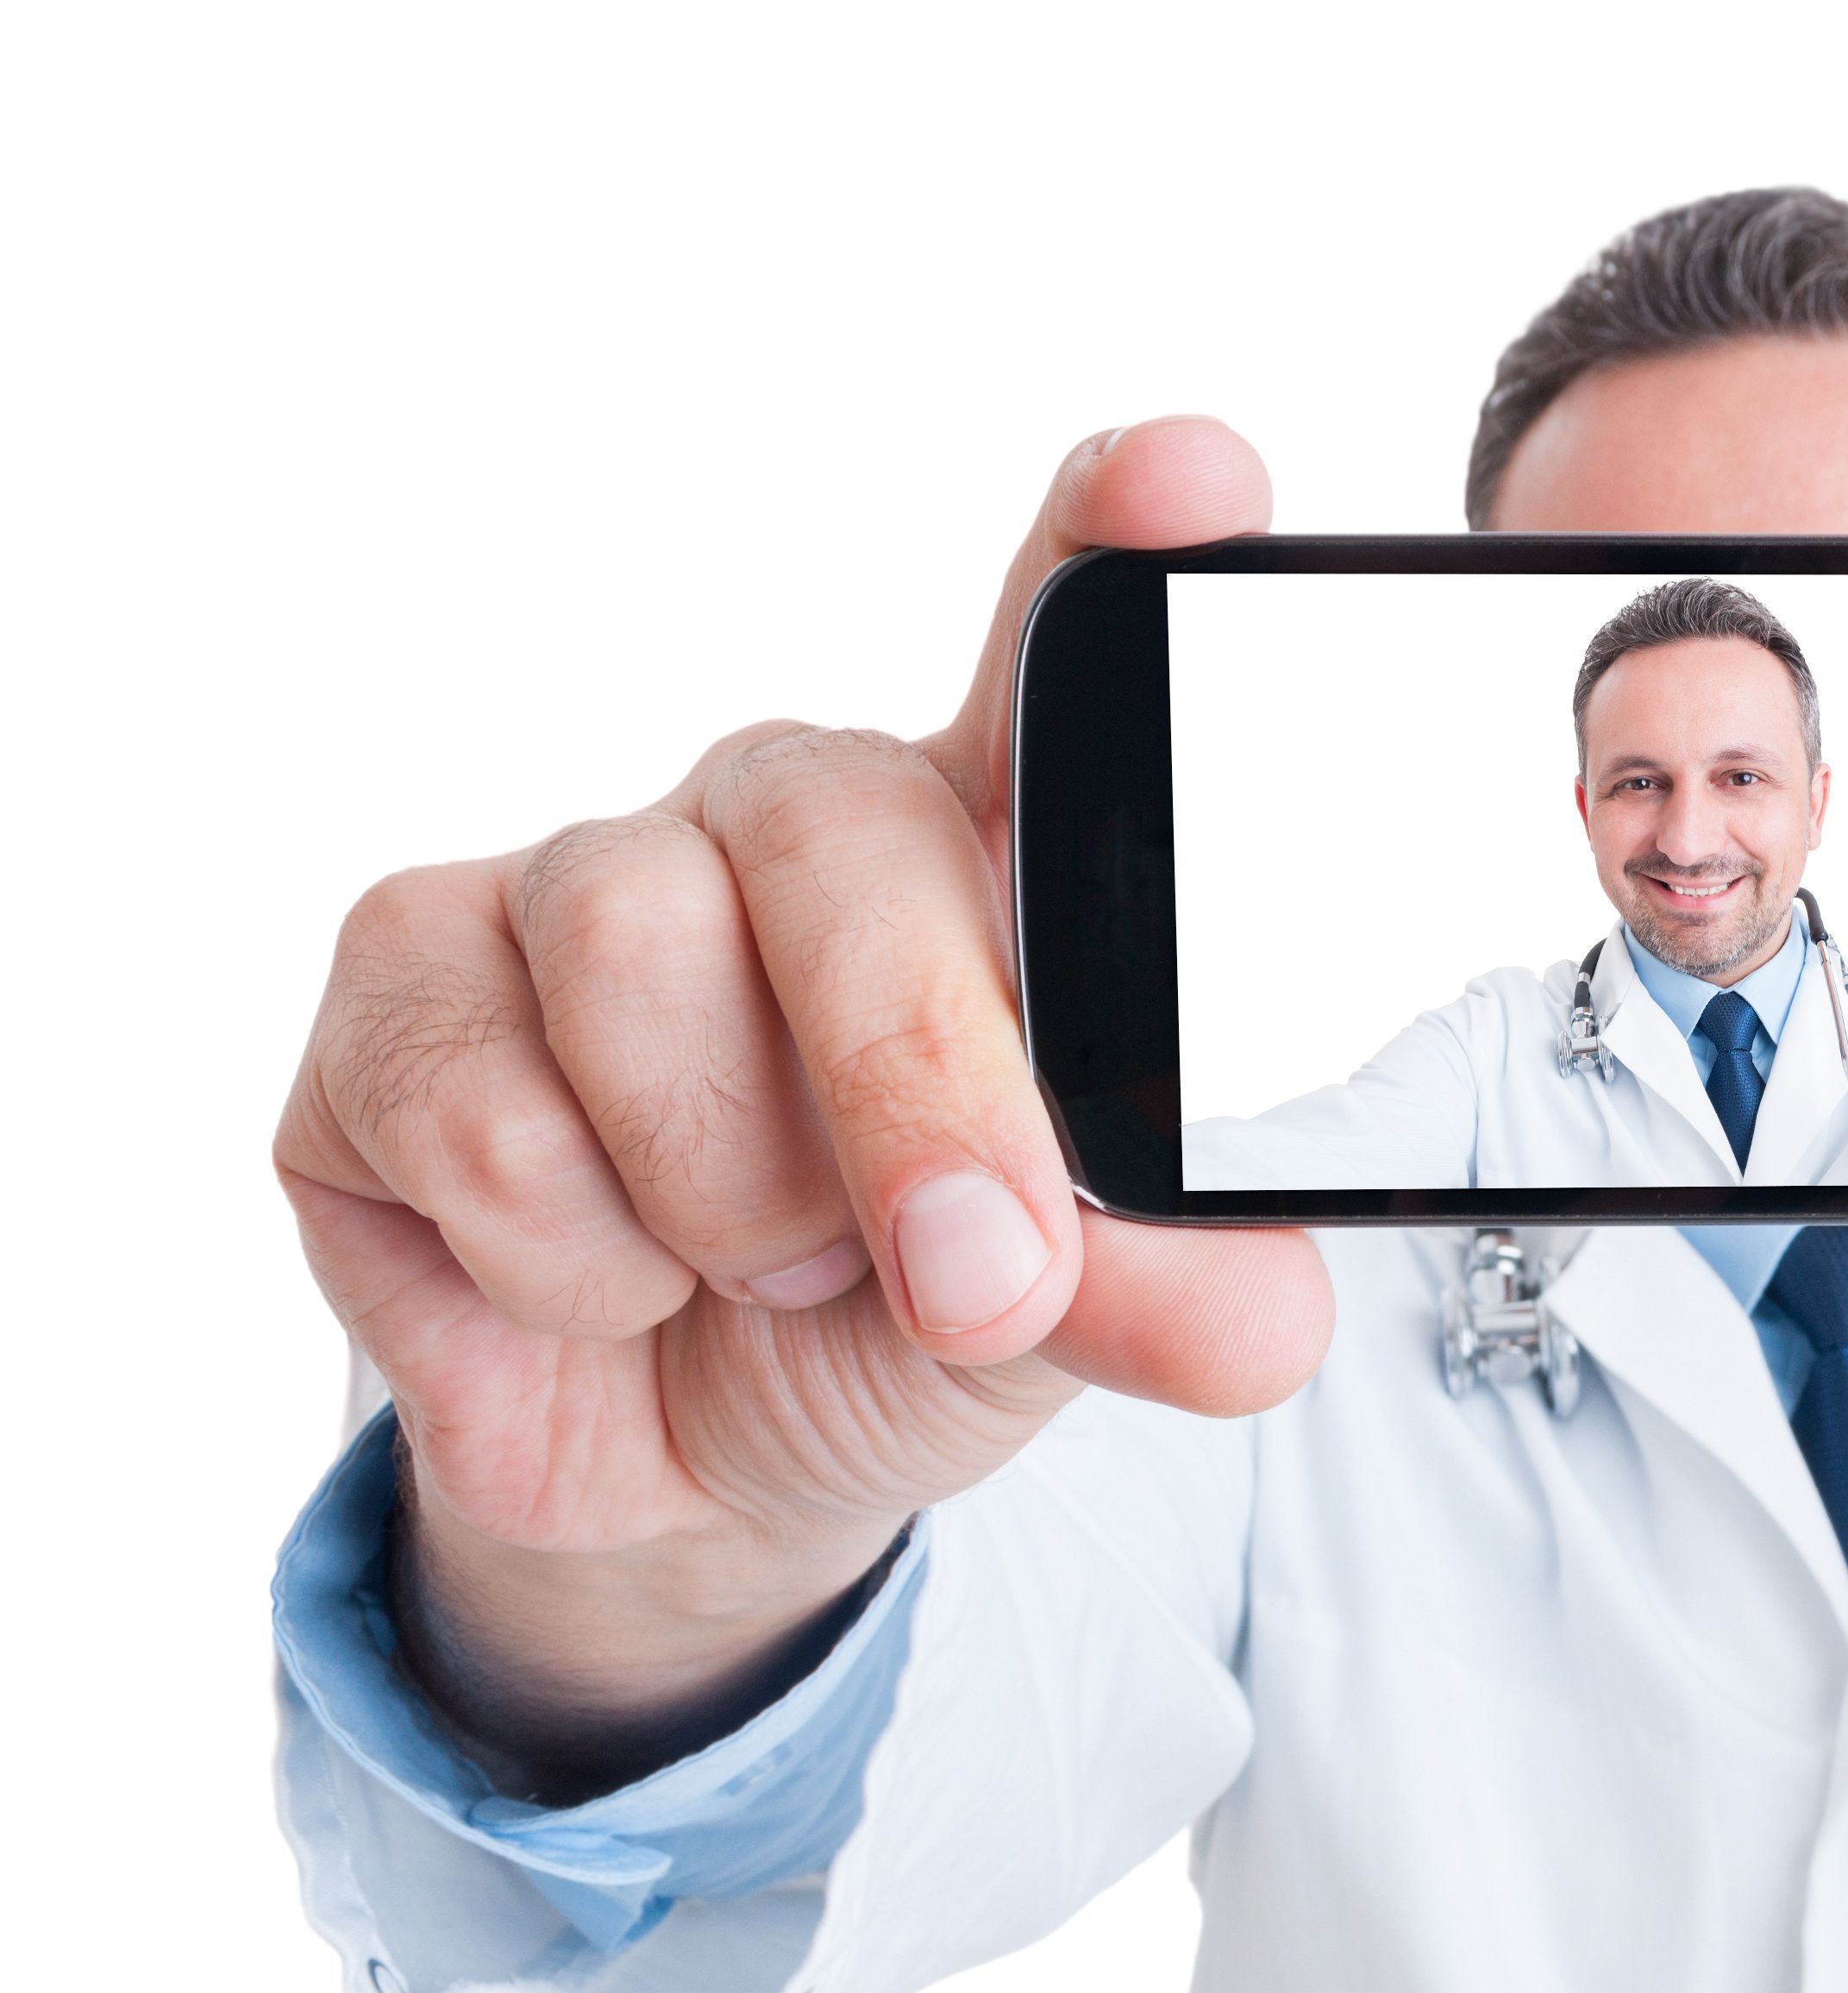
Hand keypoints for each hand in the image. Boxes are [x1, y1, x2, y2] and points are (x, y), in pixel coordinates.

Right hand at [275, 420, 1331, 1779]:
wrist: (699, 1473)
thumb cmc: (904, 1322)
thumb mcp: (1074, 1322)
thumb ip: (1170, 1290)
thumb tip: (1261, 1320)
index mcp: (986, 852)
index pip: (1051, 645)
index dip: (1106, 538)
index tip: (1195, 474)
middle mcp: (784, 822)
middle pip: (830, 830)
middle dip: (915, 1085)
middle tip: (982, 1281)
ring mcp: (574, 885)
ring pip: (633, 958)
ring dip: (729, 1195)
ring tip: (770, 1265)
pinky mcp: (397, 987)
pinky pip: (481, 1116)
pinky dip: (577, 1270)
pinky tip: (609, 1283)